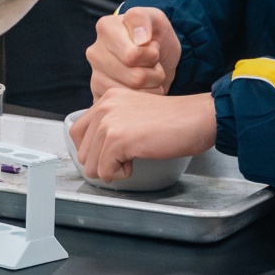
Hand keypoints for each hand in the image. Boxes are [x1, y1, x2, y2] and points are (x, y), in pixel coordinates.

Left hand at [69, 89, 216, 184]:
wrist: (197, 118)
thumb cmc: (175, 120)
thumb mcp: (135, 112)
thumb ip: (114, 123)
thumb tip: (95, 150)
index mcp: (107, 99)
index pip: (78, 132)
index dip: (93, 150)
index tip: (111, 155)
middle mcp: (104, 107)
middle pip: (82, 151)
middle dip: (103, 162)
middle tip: (128, 156)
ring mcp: (109, 123)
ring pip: (91, 165)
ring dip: (112, 169)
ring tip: (133, 158)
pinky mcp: (117, 139)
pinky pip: (105, 171)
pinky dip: (121, 175)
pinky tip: (137, 161)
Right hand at [86, 6, 180, 98]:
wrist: (156, 56)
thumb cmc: (154, 36)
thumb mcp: (155, 18)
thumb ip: (144, 20)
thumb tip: (140, 39)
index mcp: (105, 29)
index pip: (133, 55)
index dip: (152, 55)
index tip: (153, 47)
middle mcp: (95, 53)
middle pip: (135, 78)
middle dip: (154, 73)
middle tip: (154, 64)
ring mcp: (95, 76)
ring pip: (132, 94)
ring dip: (151, 87)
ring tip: (150, 75)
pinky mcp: (99, 96)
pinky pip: (124, 107)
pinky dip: (141, 101)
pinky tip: (142, 89)